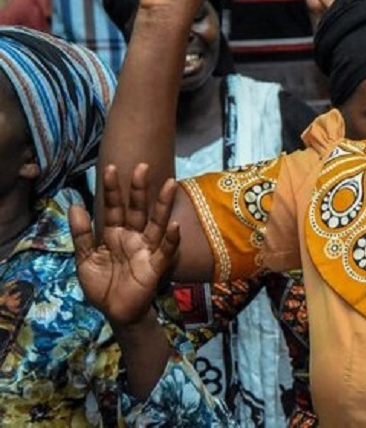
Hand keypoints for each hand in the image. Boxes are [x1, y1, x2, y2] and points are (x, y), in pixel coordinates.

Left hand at [70, 164, 180, 326]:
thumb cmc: (102, 285)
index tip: (109, 168)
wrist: (115, 312)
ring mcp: (146, 250)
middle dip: (139, 189)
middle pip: (137, 210)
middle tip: (142, 167)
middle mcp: (133, 237)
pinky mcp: (155, 266)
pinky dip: (171, 240)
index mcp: (114, 234)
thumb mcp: (86, 259)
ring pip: (156, 224)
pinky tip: (175, 227)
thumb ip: (81, 234)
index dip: (112, 190)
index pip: (114, 208)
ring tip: (170, 184)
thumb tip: (75, 205)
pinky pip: (165, 251)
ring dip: (163, 206)